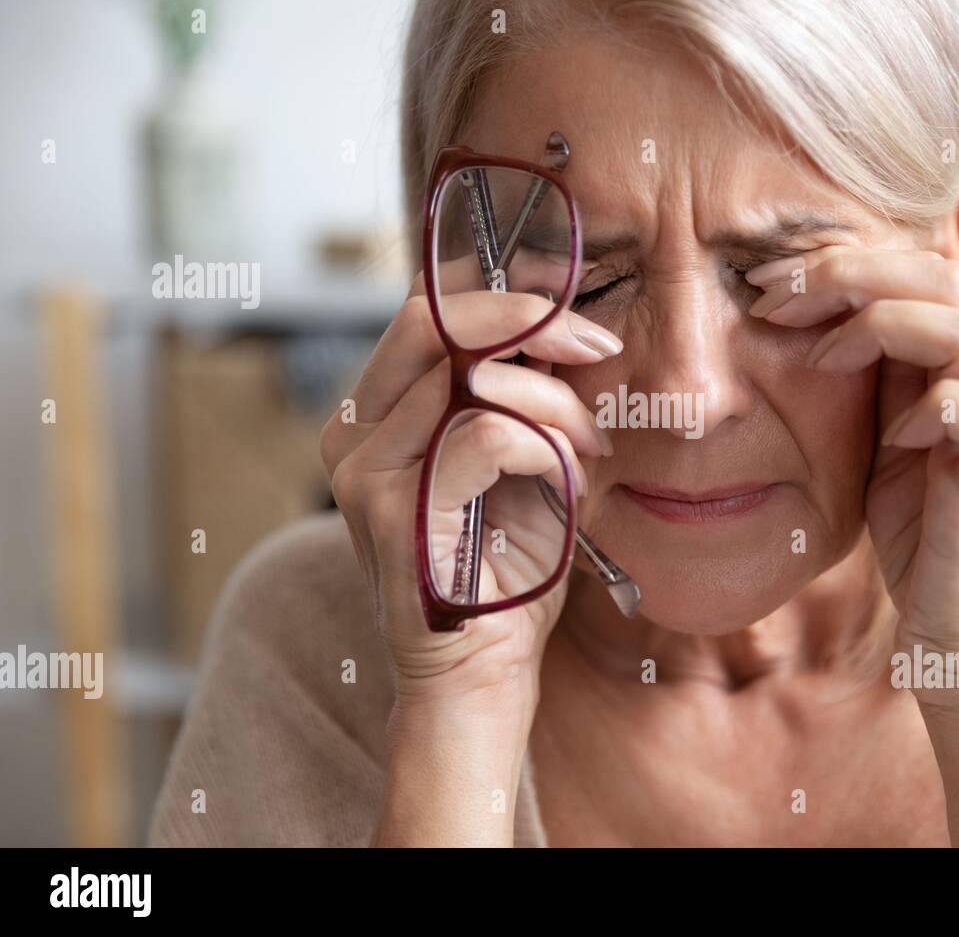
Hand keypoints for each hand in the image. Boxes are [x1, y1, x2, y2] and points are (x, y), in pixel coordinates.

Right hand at [319, 258, 618, 714]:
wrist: (480, 675)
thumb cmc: (506, 570)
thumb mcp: (521, 462)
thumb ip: (521, 396)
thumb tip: (560, 324)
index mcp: (379, 414)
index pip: (426, 311)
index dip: (500, 291)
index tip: (569, 302)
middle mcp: (355, 433)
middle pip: (431, 319)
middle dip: (529, 319)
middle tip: (595, 345)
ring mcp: (364, 471)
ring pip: (469, 377)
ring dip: (554, 402)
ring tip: (589, 446)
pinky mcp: (392, 511)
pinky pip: (488, 435)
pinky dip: (546, 447)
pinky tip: (568, 480)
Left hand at [749, 246, 958, 844]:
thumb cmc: (923, 539)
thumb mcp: (883, 441)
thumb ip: (871, 378)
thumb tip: (811, 317)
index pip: (918, 270)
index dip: (843, 261)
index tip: (767, 280)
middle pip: (941, 276)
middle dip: (848, 272)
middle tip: (773, 294)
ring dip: (880, 324)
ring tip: (819, 354)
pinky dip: (932, 408)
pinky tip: (892, 434)